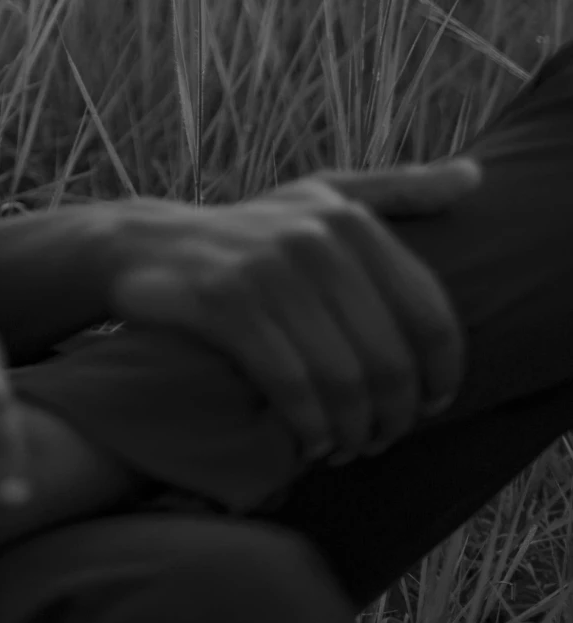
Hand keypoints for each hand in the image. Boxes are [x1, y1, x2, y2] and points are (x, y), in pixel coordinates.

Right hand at [105, 159, 483, 467]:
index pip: (430, 318)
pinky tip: (310, 441)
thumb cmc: (251, 231)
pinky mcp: (225, 303)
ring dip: (352, 432)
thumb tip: (476, 176)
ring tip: (347, 446)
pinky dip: (308, 426)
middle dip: (393, 417)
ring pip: (343, 381)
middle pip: (390, 360)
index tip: (428, 408)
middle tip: (379, 440)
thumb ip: (400, 189)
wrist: (148, 245)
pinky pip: (290, 385)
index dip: (440, 377)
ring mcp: (268, 269)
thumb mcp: (323, 198)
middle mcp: (315, 238)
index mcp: (351, 219)